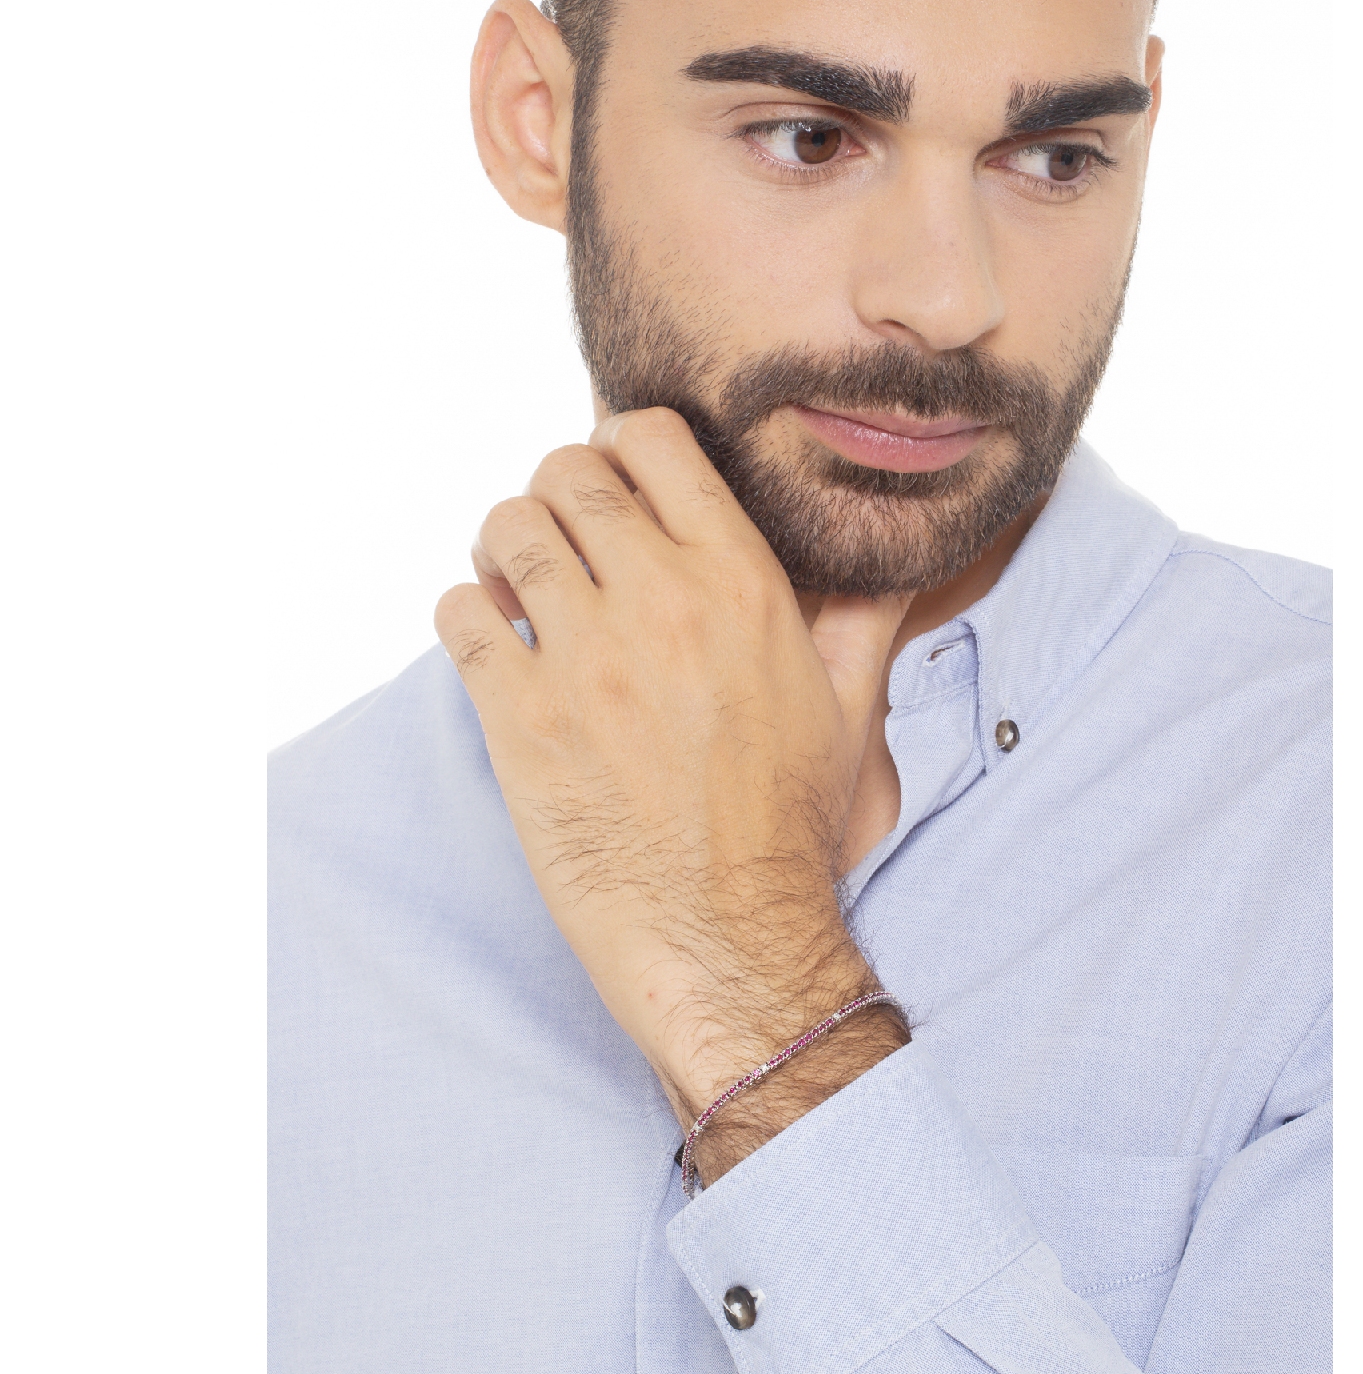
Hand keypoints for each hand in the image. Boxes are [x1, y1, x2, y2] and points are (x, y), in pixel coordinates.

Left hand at [435, 408, 910, 1179]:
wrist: (728, 933)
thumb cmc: (790, 824)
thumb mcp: (850, 709)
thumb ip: (863, 619)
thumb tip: (894, 566)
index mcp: (741, 585)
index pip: (654, 440)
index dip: (621, 442)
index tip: (615, 476)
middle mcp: (661, 603)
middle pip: (568, 472)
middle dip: (558, 492)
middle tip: (563, 536)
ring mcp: (585, 659)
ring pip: (505, 528)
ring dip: (504, 545)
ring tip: (517, 582)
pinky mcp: (521, 718)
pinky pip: (457, 615)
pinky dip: (464, 612)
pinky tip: (491, 641)